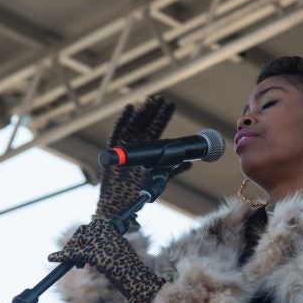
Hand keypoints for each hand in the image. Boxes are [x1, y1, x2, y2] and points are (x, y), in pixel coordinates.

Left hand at [48, 218, 164, 302]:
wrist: (135, 276)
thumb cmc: (129, 264)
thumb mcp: (117, 247)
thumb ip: (105, 241)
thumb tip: (89, 244)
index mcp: (109, 226)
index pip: (90, 227)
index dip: (83, 239)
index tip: (82, 248)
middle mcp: (102, 230)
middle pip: (80, 234)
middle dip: (77, 244)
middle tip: (79, 260)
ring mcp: (97, 241)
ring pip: (76, 243)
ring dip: (73, 252)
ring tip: (79, 264)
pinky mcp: (92, 253)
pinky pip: (72, 253)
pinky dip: (60, 256)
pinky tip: (51, 258)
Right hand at [95, 96, 190, 221]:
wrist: (121, 203)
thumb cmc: (138, 192)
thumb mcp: (159, 180)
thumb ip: (173, 170)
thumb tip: (189, 164)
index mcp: (147, 150)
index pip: (156, 129)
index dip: (163, 116)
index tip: (170, 104)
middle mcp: (136, 145)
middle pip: (145, 123)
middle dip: (153, 111)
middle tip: (161, 98)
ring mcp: (124, 146)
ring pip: (134, 124)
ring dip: (142, 112)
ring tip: (150, 100)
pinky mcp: (112, 150)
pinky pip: (118, 131)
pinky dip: (123, 120)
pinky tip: (130, 108)